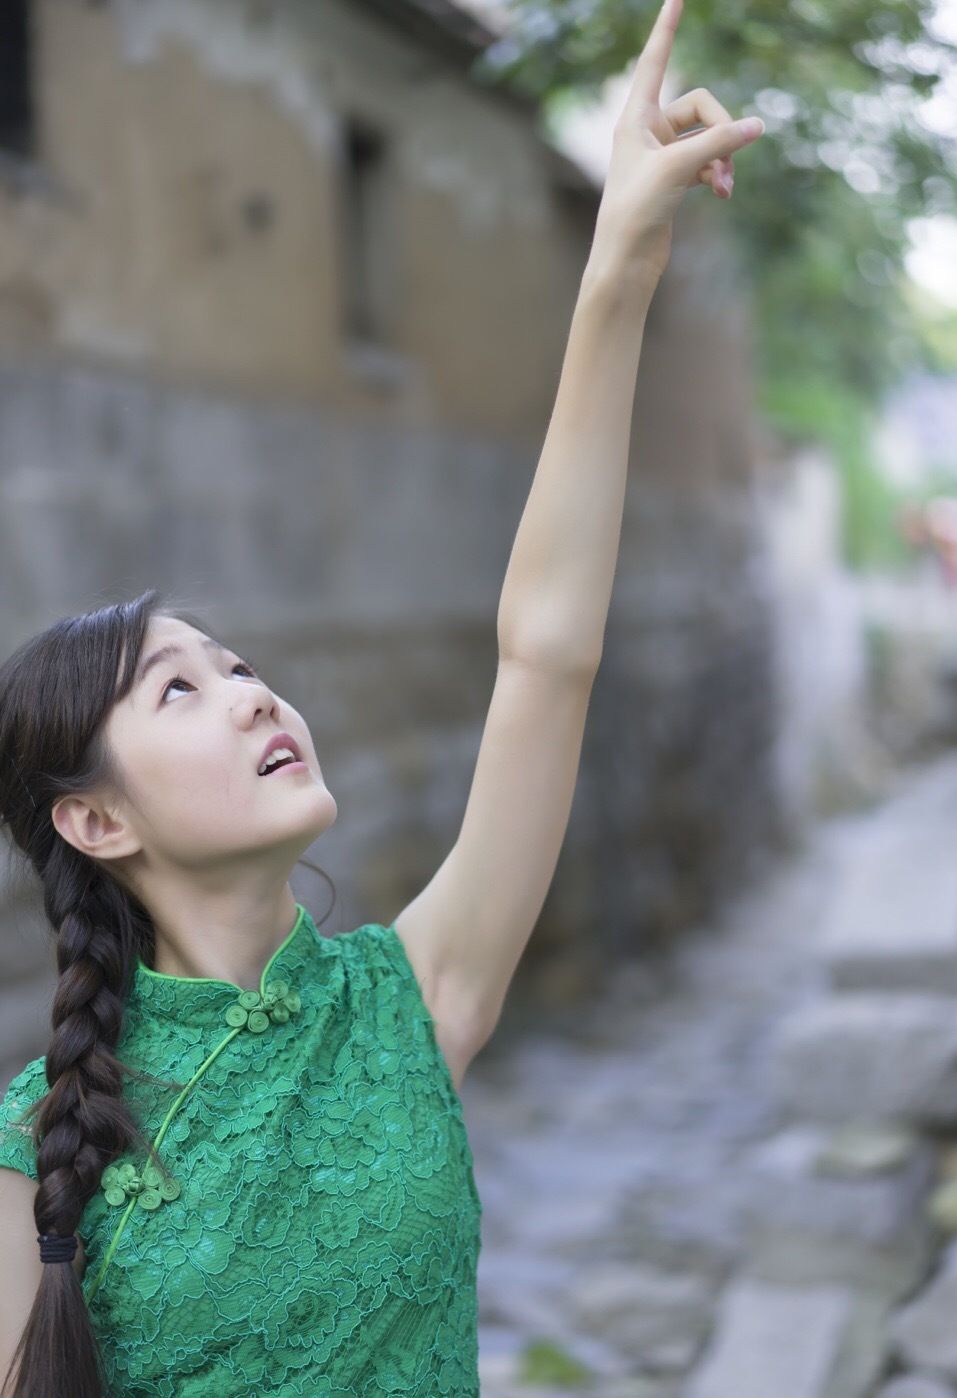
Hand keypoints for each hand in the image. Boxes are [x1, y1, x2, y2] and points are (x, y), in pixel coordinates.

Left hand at [591, 0, 764, 285]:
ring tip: (725, 186)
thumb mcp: (678, 169)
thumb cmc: (636, 211)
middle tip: (727, 160)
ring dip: (723, 157)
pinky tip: (723, 193)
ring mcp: (662, 155)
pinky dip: (719, 174)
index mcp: (635, 118)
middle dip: (721, 130)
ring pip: (709, 137)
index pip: (655, 60)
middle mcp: (647, 131)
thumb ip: (719, 143)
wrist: (625, 261)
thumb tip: (757, 126)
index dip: (667, 28)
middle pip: (701, 106)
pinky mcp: (674, 179)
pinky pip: (709, 161)